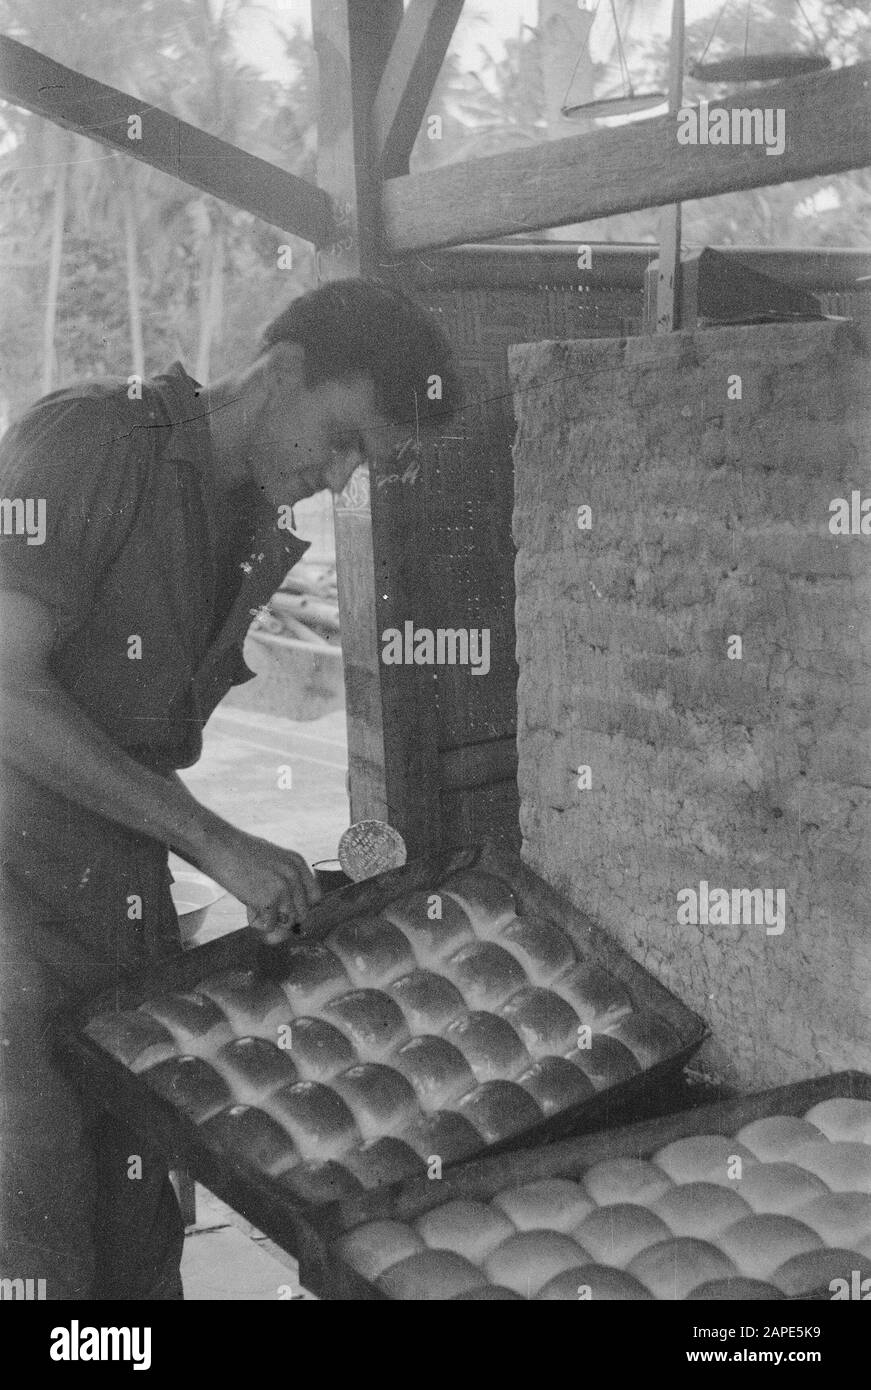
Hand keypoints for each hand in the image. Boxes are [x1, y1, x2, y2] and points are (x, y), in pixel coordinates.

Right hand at [196, 822, 321, 943]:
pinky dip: (256, 922)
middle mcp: (295, 875)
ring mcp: (284, 887)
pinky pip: (268, 926)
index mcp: (297, 863)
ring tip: (252, 904)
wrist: (217, 845)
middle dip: (284, 917)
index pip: (315, 897)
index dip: (299, 906)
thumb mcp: (268, 862)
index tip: (283, 908)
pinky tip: (246, 906)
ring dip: (269, 920)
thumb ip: (281, 885)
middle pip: (302, 913)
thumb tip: (285, 922)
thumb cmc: (236, 854)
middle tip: (262, 908)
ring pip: (287, 922)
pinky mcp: (270, 899)